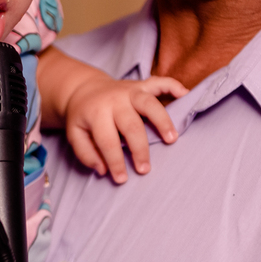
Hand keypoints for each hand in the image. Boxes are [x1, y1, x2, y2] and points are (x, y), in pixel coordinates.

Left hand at [65, 75, 187, 183]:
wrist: (84, 88)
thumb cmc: (83, 117)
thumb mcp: (75, 134)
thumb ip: (86, 153)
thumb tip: (102, 169)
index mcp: (97, 113)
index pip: (107, 141)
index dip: (115, 162)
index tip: (122, 179)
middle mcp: (115, 100)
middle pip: (131, 125)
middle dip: (139, 149)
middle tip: (145, 169)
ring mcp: (130, 90)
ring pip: (149, 103)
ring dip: (162, 120)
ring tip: (171, 139)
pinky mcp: (141, 84)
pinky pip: (160, 82)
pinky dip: (174, 86)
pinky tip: (185, 94)